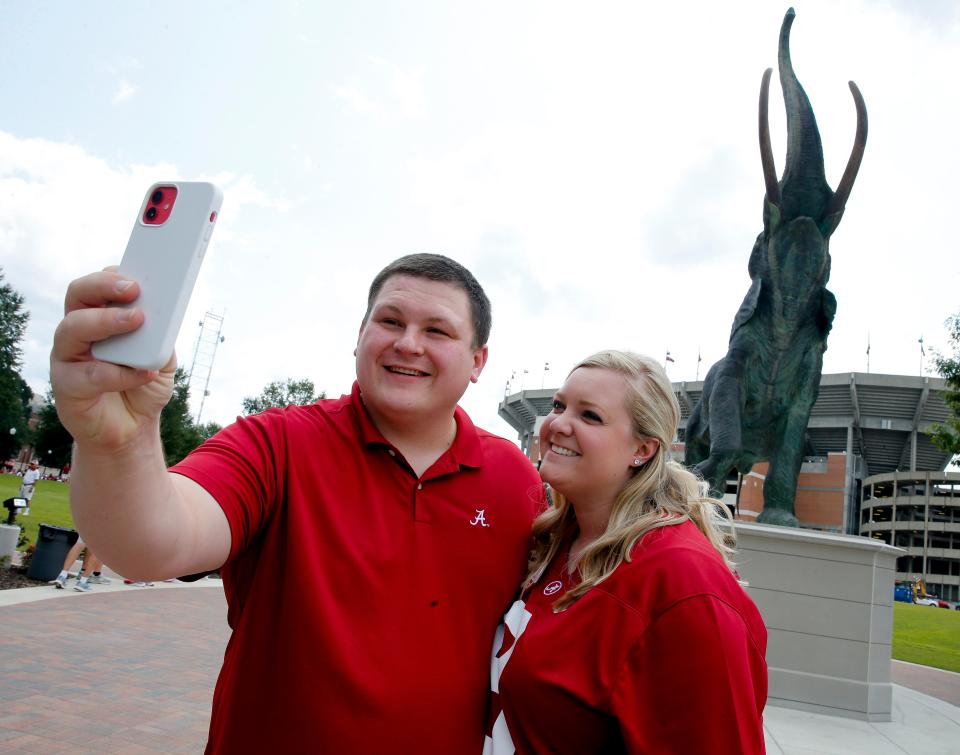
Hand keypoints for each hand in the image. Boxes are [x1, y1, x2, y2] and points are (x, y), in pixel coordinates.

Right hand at [50, 270, 174, 451]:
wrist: (132, 429)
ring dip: (106, 321)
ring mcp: (67, 358)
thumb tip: (163, 316)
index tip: (136, 275)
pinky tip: (144, 373)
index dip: (112, 276)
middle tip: (133, 289)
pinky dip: (120, 373)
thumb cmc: (143, 384)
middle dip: (102, 286)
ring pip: (72, 328)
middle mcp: (77, 332)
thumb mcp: (161, 356)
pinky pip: (88, 374)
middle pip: (77, 296)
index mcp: (98, 317)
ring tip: (138, 320)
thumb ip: (160, 336)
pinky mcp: (66, 387)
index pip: (96, 286)